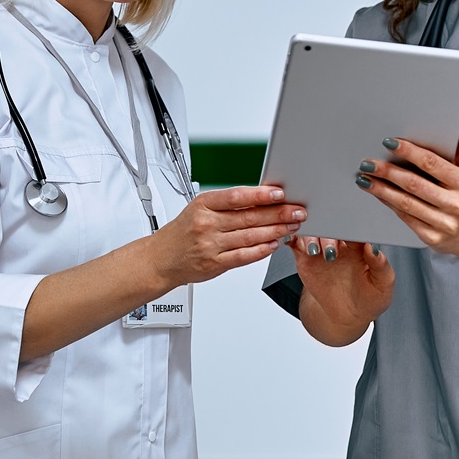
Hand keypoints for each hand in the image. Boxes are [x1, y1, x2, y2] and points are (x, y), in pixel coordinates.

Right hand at [146, 186, 306, 286]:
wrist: (161, 259)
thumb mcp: (199, 209)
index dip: (260, 195)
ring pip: (250, 236)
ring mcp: (210, 245)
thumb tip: (261, 199)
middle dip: (278, 214)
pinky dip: (261, 250)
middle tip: (297, 211)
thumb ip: (227, 205)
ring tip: (291, 226)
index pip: (236, 196)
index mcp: (203, 204)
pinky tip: (274, 245)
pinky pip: (243, 256)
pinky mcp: (214, 264)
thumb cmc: (183, 232)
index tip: (280, 194)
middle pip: (249, 217)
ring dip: (275, 231)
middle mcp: (206, 224)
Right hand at [291, 236, 393, 325]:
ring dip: (310, 236)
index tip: (347, 234)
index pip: (353, 227)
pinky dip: (290, 237)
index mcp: (359, 245)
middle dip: (328, 234)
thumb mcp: (383, 284)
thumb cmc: (370, 298)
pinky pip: (295, 242)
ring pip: (311, 231)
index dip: (349, 227)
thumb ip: (381, 265)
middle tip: (331, 251)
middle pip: (330, 226)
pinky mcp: (305, 258)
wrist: (348, 316)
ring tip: (314, 251)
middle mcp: (339, 243)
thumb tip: (373, 248)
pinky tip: (290, 240)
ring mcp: (321, 249)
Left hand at [357, 124, 458, 258]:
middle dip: (387, 172)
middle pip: (414, 183)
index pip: (431, 163)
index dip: (408, 151)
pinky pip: (405, 217)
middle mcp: (456, 204)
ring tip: (365, 179)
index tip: (389, 143)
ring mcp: (444, 223)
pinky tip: (378, 194)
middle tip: (368, 163)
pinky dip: (389, 203)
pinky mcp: (432, 237)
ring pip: (405, 202)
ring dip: (381, 189)